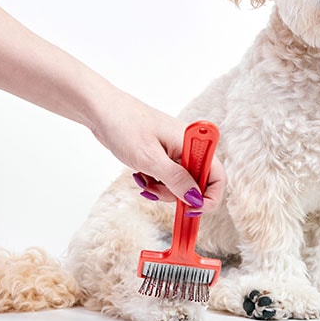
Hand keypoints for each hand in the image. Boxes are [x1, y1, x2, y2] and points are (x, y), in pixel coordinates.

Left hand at [89, 91, 224, 213]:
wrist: (102, 111)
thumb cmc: (125, 126)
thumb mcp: (150, 159)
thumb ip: (176, 180)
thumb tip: (196, 199)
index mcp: (192, 143)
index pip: (217, 175)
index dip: (208, 197)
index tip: (191, 209)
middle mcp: (187, 146)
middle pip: (198, 183)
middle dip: (178, 194)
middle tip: (156, 192)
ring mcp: (175, 150)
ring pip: (180, 183)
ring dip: (163, 190)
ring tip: (143, 182)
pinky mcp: (162, 154)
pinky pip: (167, 177)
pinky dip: (155, 182)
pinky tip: (140, 175)